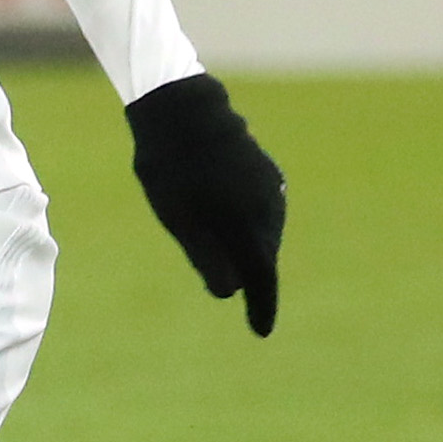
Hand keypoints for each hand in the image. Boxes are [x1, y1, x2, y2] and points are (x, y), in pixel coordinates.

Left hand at [124, 72, 285, 335]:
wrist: (183, 110)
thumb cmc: (171, 169)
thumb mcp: (180, 220)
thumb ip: (207, 258)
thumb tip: (230, 291)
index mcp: (246, 226)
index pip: (260, 278)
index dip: (261, 307)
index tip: (261, 331)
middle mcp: (268, 209)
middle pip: (260, 257)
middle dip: (246, 276)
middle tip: (220, 286)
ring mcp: (271, 188)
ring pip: (262, 234)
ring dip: (245, 248)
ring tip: (212, 241)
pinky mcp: (267, 173)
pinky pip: (261, 212)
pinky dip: (247, 225)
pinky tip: (223, 216)